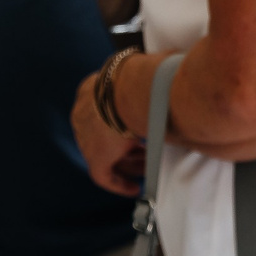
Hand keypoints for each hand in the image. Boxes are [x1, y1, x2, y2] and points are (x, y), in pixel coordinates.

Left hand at [71, 66, 144, 196]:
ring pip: (105, 156)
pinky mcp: (95, 157)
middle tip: (145, 153)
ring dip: (127, 163)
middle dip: (126, 146)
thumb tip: (173, 67)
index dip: (120, 125)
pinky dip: (118, 183)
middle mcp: (83, 114)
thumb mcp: (143, 74)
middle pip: (103, 136)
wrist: (131, 90)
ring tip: (146, 168)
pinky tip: (133, 188)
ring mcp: (86, 137)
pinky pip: (104, 176)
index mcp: (91, 91)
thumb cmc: (144, 78)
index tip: (134, 132)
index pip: (101, 113)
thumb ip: (150, 78)